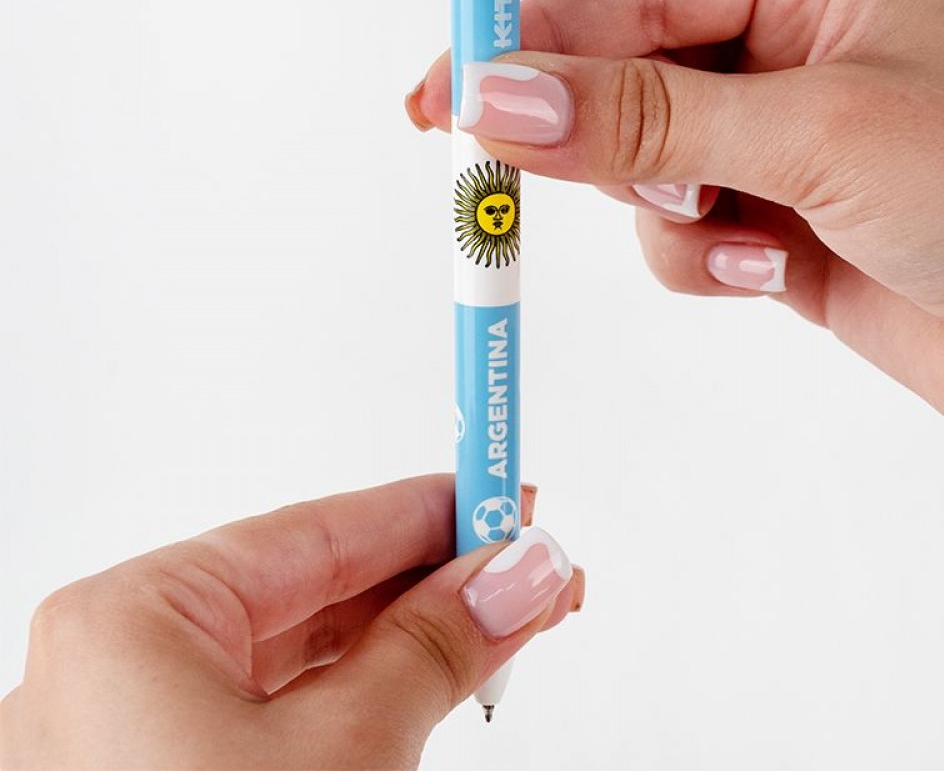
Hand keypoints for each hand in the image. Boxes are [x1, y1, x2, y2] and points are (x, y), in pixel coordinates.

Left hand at [0, 475, 582, 768]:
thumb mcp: (348, 756)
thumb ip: (436, 646)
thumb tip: (518, 572)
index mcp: (132, 621)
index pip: (319, 529)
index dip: (429, 508)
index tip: (507, 494)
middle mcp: (120, 667)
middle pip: (316, 586)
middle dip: (434, 577)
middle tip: (527, 563)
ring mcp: (138, 732)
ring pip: (306, 651)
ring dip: (411, 637)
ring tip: (502, 620)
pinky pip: (282, 711)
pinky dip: (367, 692)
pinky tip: (431, 677)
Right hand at [408, 0, 943, 447]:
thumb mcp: (816, 132)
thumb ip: (645, 113)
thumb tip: (501, 94)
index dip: (530, 34)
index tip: (446, 86)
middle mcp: (787, 41)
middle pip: (618, 69)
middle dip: (580, 130)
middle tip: (489, 169)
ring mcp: (771, 134)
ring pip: (636, 161)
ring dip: (662, 208)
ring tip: (737, 234)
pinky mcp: (765, 214)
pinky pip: (672, 229)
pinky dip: (697, 259)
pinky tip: (767, 272)